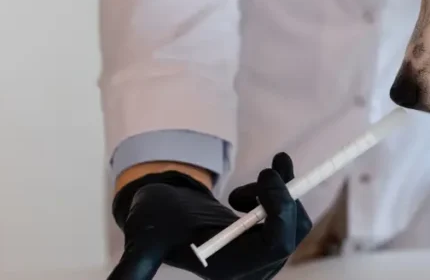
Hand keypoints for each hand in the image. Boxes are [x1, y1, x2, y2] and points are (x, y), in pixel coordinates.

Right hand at [108, 153, 311, 279]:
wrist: (163, 210)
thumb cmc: (152, 223)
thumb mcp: (142, 242)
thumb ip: (133, 269)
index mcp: (228, 271)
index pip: (275, 247)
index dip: (279, 210)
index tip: (267, 176)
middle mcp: (251, 269)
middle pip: (291, 234)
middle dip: (284, 198)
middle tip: (266, 170)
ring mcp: (264, 254)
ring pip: (296, 220)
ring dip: (280, 191)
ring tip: (250, 182)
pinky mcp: (270, 236)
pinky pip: (294, 211)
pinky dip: (289, 183)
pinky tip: (280, 161)